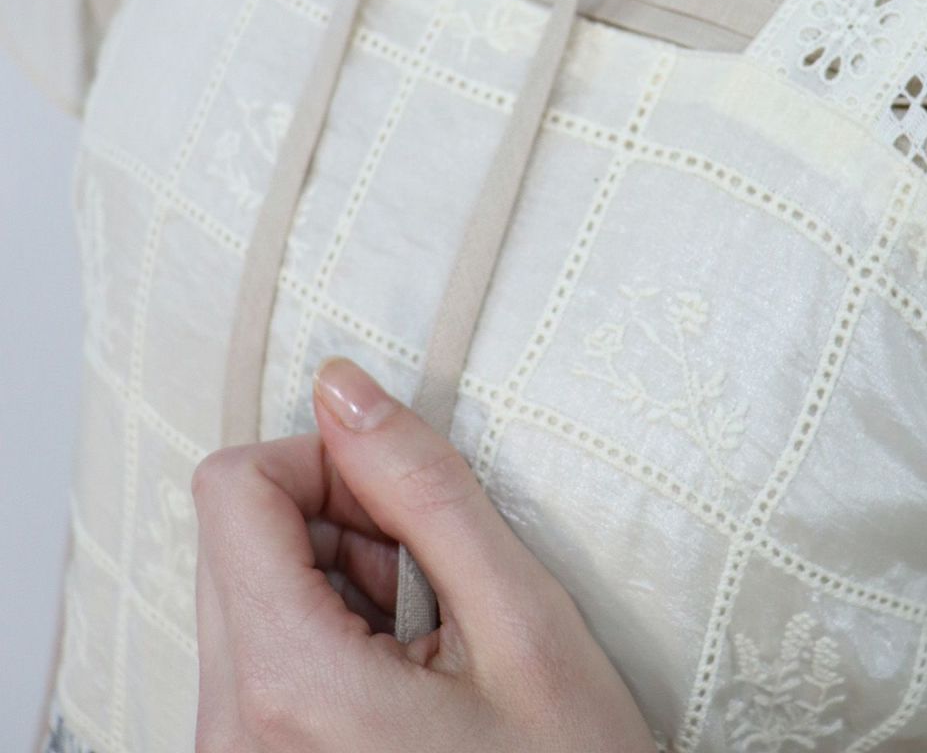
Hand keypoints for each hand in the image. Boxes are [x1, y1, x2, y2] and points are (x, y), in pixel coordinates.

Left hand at [191, 354, 656, 751]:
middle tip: (429, 576)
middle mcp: (227, 735)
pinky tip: (399, 672)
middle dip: (336, 521)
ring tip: (424, 633)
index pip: (233, 488)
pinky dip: (323, 628)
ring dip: (336, 576)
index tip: (401, 504)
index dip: (324, 462)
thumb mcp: (521, 619)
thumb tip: (343, 387)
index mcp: (287, 688)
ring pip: (243, 586)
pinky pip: (251, 648)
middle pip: (233, 534)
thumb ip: (424, 486)